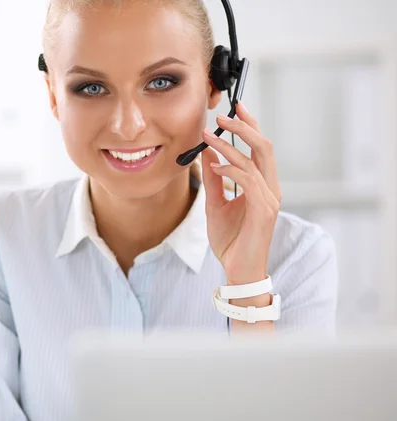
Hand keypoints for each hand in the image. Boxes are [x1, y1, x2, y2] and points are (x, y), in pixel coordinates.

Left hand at [200, 101, 281, 284]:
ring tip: (208, 136)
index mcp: (262, 184)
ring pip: (255, 161)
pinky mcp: (264, 211)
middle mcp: (270, 188)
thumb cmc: (230, 239)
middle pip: (264, 147)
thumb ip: (215, 180)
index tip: (235, 107)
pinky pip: (249, 182)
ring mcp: (270, 199)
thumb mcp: (215, 204)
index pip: (259, 148)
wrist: (237, 269)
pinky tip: (215, 165)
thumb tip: (208, 154)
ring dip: (230, 146)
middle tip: (222, 114)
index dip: (249, 126)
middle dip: (244, 127)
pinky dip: (231, 169)